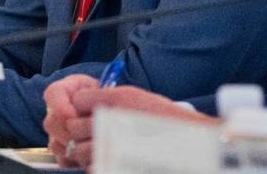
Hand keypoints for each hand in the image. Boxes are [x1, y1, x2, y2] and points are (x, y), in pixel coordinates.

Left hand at [44, 78, 216, 168]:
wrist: (193, 146)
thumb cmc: (170, 123)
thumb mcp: (140, 99)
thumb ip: (112, 99)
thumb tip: (88, 100)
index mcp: (117, 99)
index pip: (77, 100)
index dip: (81, 108)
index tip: (90, 114)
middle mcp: (110, 119)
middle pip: (73, 125)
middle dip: (82, 131)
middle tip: (98, 135)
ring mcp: (110, 144)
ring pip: (77, 149)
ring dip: (87, 151)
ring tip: (105, 151)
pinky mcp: (112, 163)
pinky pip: (90, 166)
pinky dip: (96, 165)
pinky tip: (111, 161)